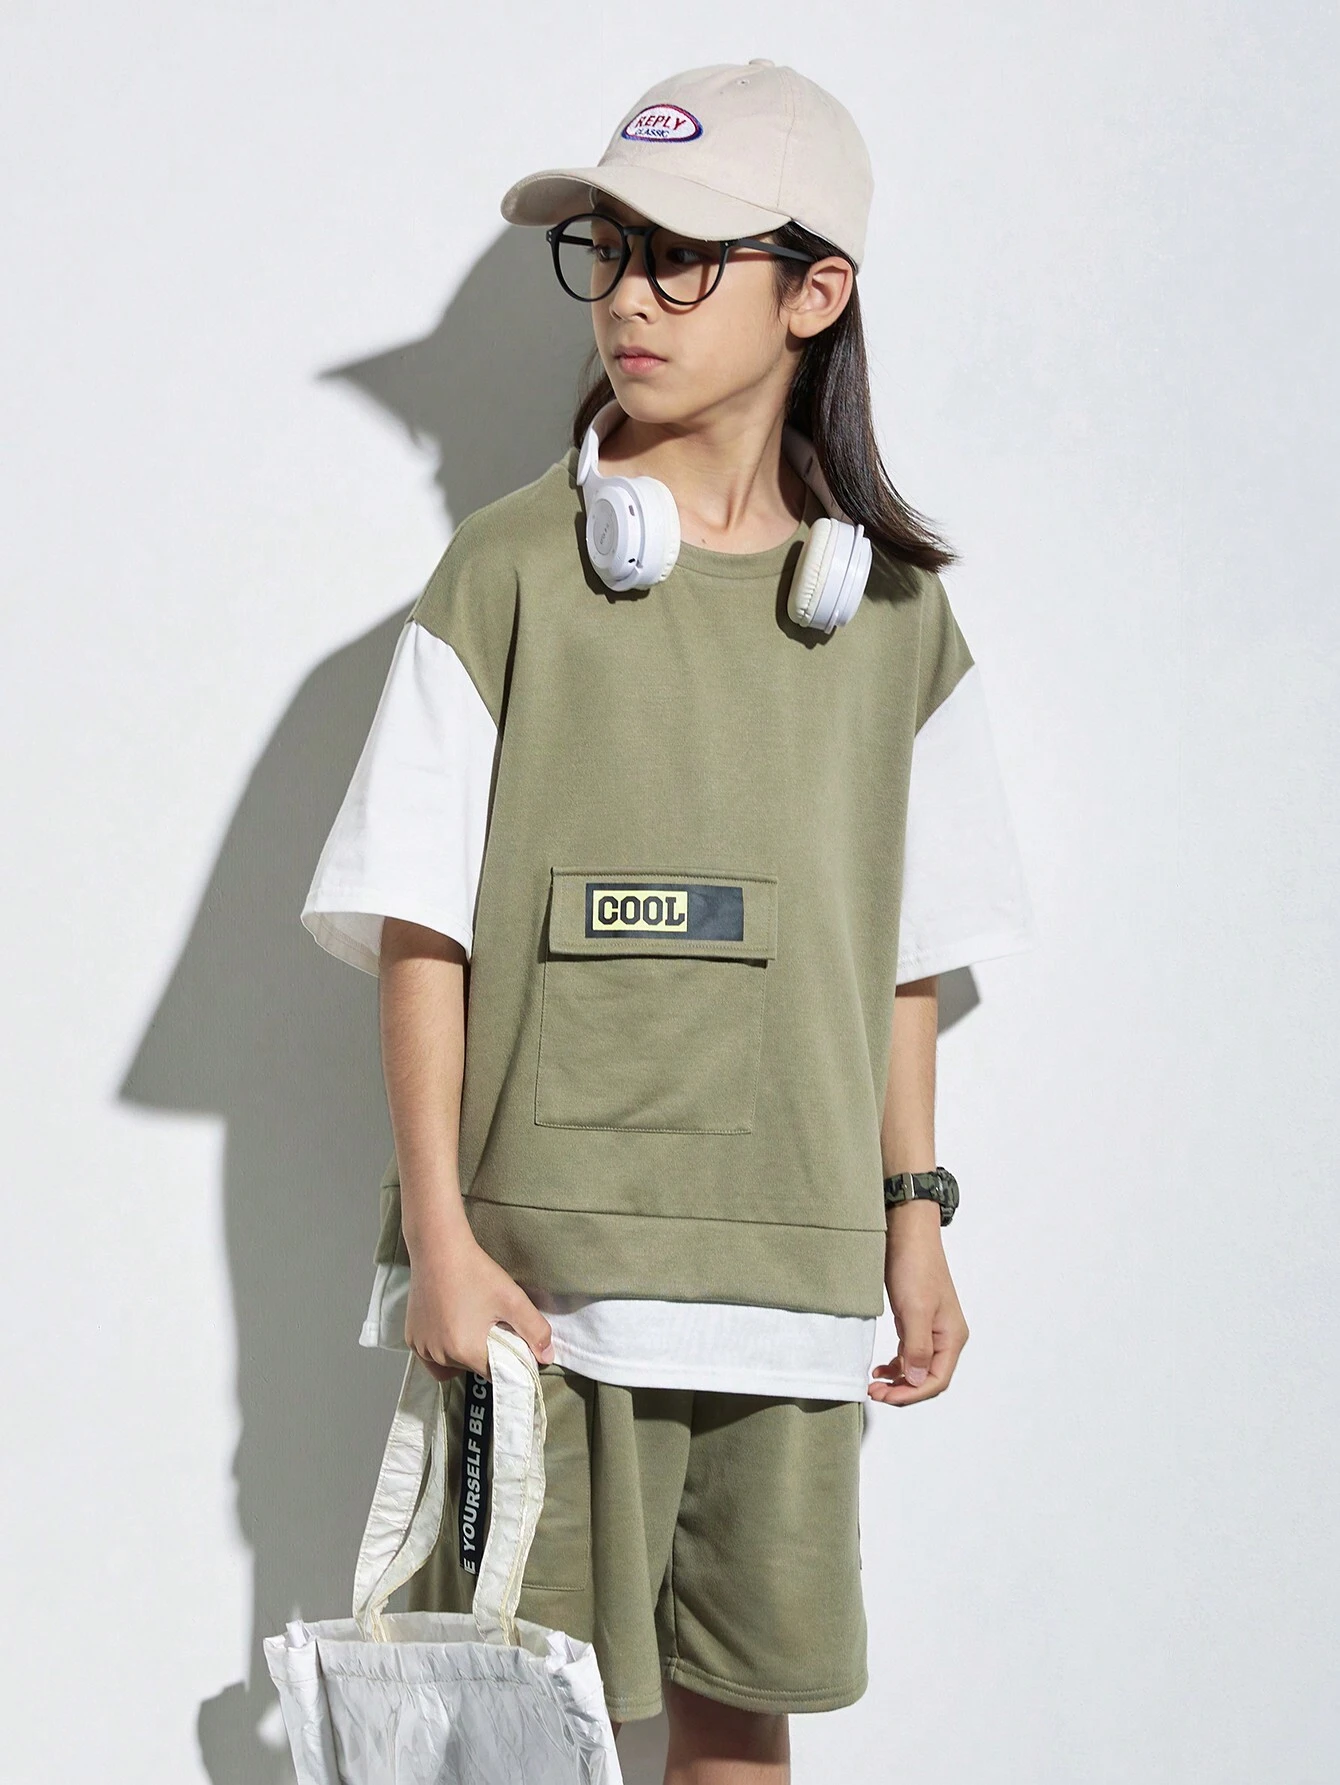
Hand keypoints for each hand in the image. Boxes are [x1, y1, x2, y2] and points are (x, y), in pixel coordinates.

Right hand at [403, 1218, 555, 1381]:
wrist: (438, 1248)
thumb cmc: (475, 1272)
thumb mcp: (513, 1299)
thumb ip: (535, 1330)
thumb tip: (546, 1357)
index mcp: (466, 1351)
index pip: (495, 1374)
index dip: (507, 1362)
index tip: (510, 1342)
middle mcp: (439, 1355)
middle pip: (472, 1369)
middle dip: (484, 1355)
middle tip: (491, 1326)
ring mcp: (422, 1347)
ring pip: (450, 1366)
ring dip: (463, 1354)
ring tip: (471, 1323)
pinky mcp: (411, 1337)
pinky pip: (431, 1356)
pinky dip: (443, 1349)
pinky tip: (452, 1325)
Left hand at [869, 1201, 968, 1405]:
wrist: (907, 1232)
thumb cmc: (915, 1265)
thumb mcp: (915, 1309)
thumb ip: (918, 1347)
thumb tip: (918, 1379)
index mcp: (952, 1336)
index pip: (937, 1380)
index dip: (912, 1393)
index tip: (886, 1397)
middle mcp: (945, 1336)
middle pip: (928, 1378)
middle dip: (903, 1390)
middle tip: (875, 1393)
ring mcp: (931, 1328)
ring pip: (918, 1367)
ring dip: (898, 1380)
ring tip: (875, 1384)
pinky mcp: (916, 1319)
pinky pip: (910, 1353)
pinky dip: (897, 1364)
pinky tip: (881, 1368)